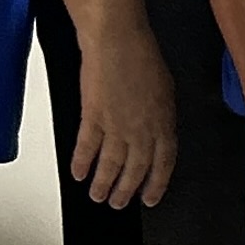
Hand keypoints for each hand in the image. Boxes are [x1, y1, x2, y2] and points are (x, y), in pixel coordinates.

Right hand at [70, 19, 180, 207]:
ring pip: (110, 165)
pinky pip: (86, 148)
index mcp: (163, 122)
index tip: (150, 197)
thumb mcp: (166, 89)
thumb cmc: (142, 56)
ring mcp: (116, 126)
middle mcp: (141, 129)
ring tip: (98, 195)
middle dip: (126, 191)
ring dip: (103, 184)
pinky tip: (78, 173)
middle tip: (119, 203)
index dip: (156, 184)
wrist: (118, 41)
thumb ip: (162, 116)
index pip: (163, 163)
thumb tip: (159, 132)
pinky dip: (82, 163)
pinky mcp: (93, 118)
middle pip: (135, 170)